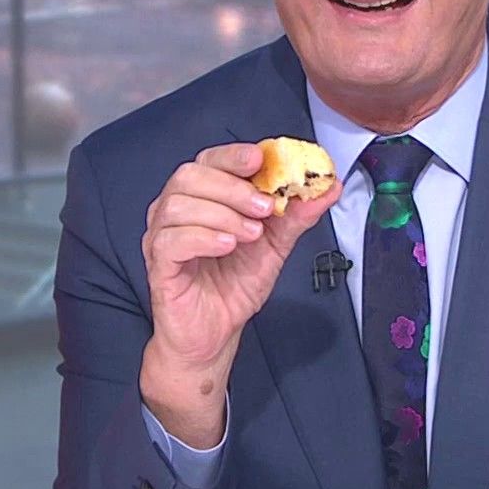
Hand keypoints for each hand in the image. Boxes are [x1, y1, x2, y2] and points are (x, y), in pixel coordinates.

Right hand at [141, 143, 338, 445]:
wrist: (215, 333)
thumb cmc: (234, 285)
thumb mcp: (274, 246)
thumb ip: (297, 216)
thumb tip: (330, 187)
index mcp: (202, 197)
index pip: (209, 160)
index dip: (233, 155)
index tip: (261, 159)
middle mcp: (176, 210)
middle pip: (190, 176)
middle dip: (232, 186)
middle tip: (265, 207)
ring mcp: (161, 235)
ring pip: (178, 205)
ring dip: (221, 213)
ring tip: (251, 234)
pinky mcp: (158, 264)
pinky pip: (171, 240)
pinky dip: (203, 237)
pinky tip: (227, 245)